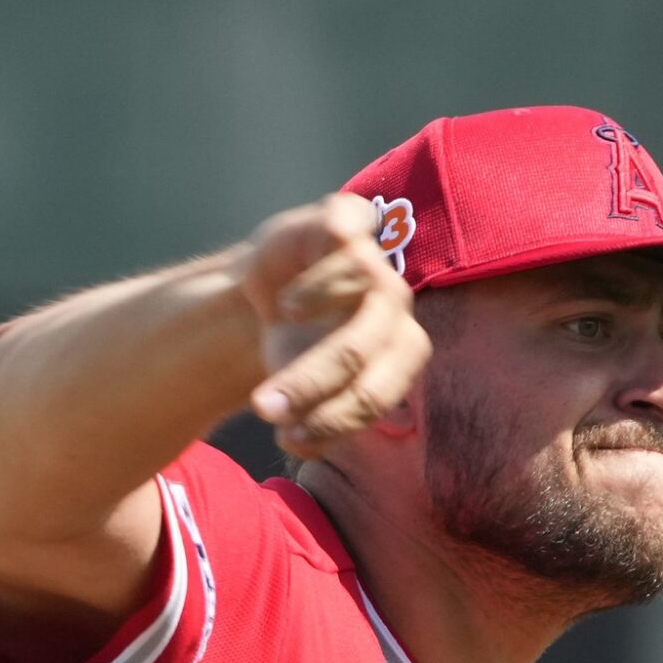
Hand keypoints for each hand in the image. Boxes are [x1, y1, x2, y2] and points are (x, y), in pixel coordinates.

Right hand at [235, 193, 429, 459]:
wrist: (271, 284)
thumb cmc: (295, 347)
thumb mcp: (300, 393)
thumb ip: (306, 421)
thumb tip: (295, 441)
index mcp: (399, 355)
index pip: (378, 394)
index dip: (334, 421)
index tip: (286, 439)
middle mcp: (395, 308)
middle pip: (364, 349)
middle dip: (310, 382)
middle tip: (263, 407)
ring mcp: (376, 261)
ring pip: (367, 290)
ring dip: (318, 314)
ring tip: (282, 323)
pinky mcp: (350, 221)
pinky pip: (348, 243)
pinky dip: (319, 277)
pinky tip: (289, 301)